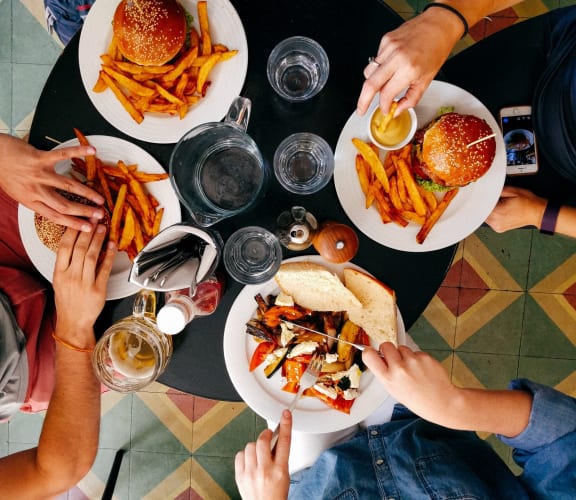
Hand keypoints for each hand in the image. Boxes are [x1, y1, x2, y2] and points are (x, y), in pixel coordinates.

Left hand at [0, 134, 105, 230]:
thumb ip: (36, 199)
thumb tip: (52, 207)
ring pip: (67, 186)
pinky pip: (62, 155)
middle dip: (84, 212)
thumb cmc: (4, 172)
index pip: (55, 217)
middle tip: (99, 215)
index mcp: (30, 201)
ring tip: (100, 199)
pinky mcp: (39, 158)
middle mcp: (35, 190)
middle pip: (64, 205)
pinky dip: (78, 152)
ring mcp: (38, 174)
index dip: (74, 224)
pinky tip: (91, 151)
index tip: (88, 228)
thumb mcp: (18, 193)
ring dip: (86, 193)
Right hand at [53, 224, 115, 340]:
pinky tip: (112, 245)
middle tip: (94, 218)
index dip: (72, 231)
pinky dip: (109, 256)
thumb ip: (66, 263)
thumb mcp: (60, 280)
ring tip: (103, 228)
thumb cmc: (67, 300)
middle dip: (88, 231)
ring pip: (92, 256)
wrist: (73, 322)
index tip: (79, 219)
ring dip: (98, 240)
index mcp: (59, 273)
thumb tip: (76, 241)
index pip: (64, 247)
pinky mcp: (98, 290)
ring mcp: (85, 283)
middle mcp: (71, 277)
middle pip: (79, 248)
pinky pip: (105, 269)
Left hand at [235, 409, 291, 499]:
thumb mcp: (285, 475)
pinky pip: (240, 455)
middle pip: (263, 440)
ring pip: (250, 445)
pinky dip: (245, 455)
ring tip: (259, 454)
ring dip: (255, 446)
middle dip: (265, 435)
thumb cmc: (276, 495)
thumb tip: (276, 439)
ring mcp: (251, 473)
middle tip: (268, 437)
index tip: (285, 414)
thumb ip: (280, 457)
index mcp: (280, 470)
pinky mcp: (240, 476)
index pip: (284, 442)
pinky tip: (250, 461)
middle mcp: (265, 471)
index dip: (285, 425)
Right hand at [357, 10, 460, 116]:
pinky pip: (375, 60)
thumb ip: (411, 99)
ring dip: (372, 83)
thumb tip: (397, 109)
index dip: (383, 106)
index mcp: (409, 69)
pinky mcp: (385, 40)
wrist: (439, 25)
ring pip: (369, 72)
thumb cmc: (436, 49)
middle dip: (363, 101)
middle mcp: (397, 57)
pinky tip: (391, 65)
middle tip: (361, 109)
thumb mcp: (427, 80)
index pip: (386, 94)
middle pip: (370, 84)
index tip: (385, 110)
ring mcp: (389, 47)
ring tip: (382, 84)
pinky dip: (379, 68)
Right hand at [363, 343, 459, 423]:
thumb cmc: (418, 400)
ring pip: (402, 348)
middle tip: (394, 359)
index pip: (369, 355)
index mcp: (388, 379)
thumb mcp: (394, 390)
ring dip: (405, 355)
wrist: (442, 402)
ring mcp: (413, 361)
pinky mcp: (425, 357)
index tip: (371, 351)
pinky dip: (417, 358)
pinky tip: (422, 370)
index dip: (369, 351)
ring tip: (412, 369)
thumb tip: (379, 357)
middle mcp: (399, 368)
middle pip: (386, 345)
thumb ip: (385, 373)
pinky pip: (416, 352)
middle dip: (388, 350)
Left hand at [485, 186, 546, 232]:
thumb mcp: (512, 191)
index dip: (481, 200)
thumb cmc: (528, 203)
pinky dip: (492, 216)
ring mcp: (497, 227)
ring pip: (485, 217)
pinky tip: (500, 211)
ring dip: (488, 211)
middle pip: (481, 212)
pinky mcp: (499, 229)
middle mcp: (495, 222)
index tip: (481, 196)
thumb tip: (488, 191)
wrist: (538, 212)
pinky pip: (490, 221)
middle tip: (492, 199)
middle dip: (485, 205)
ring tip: (499, 205)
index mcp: (497, 213)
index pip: (481, 206)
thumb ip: (497, 191)